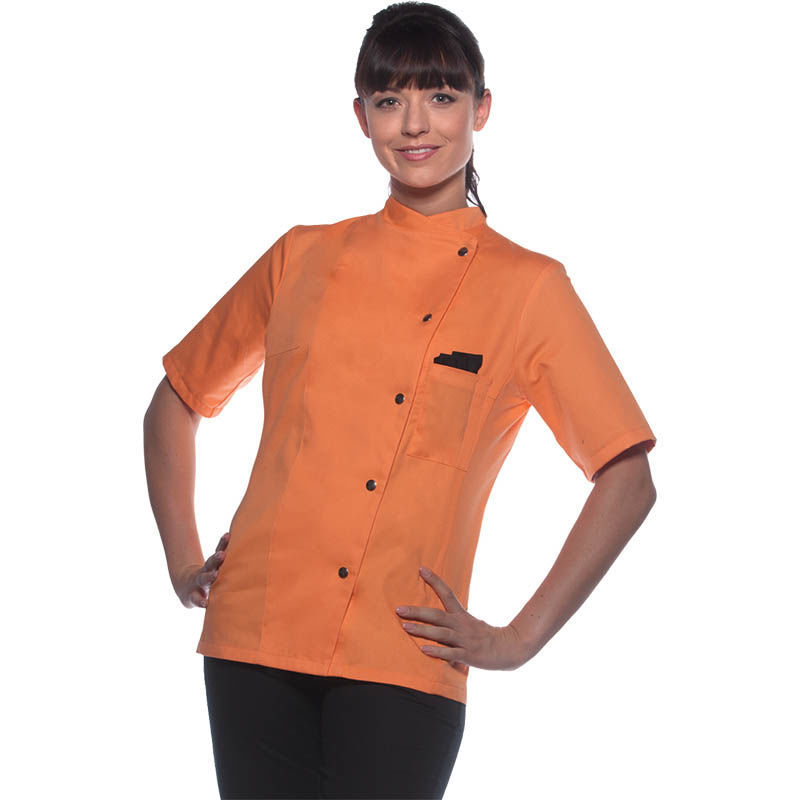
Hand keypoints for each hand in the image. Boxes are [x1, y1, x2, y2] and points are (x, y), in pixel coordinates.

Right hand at [174, 531, 229, 608]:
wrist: (187, 589)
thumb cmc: (210, 578)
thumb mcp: (218, 568)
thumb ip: (232, 562)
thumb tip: (258, 550)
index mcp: (213, 564)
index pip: (218, 550)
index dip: (222, 543)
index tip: (228, 535)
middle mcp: (205, 572)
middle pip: (211, 563)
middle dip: (216, 558)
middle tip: (222, 554)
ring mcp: (198, 584)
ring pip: (203, 578)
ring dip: (209, 577)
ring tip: (214, 575)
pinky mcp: (193, 596)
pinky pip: (197, 599)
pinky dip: (201, 602)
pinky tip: (206, 604)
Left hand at [395, 566, 527, 674]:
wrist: (510, 649)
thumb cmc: (487, 636)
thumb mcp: (471, 623)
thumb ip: (455, 621)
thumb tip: (439, 619)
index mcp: (462, 615)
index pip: (447, 593)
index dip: (434, 581)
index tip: (421, 569)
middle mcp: (462, 625)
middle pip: (437, 616)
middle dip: (416, 612)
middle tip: (398, 609)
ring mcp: (465, 640)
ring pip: (440, 634)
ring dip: (422, 630)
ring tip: (405, 626)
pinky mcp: (468, 655)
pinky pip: (450, 653)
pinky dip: (437, 652)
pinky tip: (423, 650)